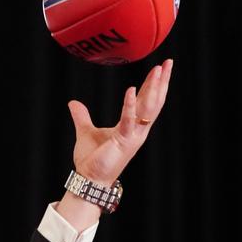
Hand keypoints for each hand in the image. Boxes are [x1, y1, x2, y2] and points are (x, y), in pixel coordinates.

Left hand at [56, 59, 172, 229]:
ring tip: (159, 70)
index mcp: (132, 126)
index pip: (146, 101)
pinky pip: (128, 120)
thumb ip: (82, 116)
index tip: (161, 68)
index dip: (154, 85)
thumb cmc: (92, 158)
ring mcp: (133, 135)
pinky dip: (129, 105)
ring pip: (148, 108)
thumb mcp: (86, 131)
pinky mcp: (124, 141)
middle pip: (154, 101)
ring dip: (154, 88)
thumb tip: (73, 103)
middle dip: (162, 82)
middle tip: (169, 62)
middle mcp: (137, 129)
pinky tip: (131, 89)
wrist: (89, 178)